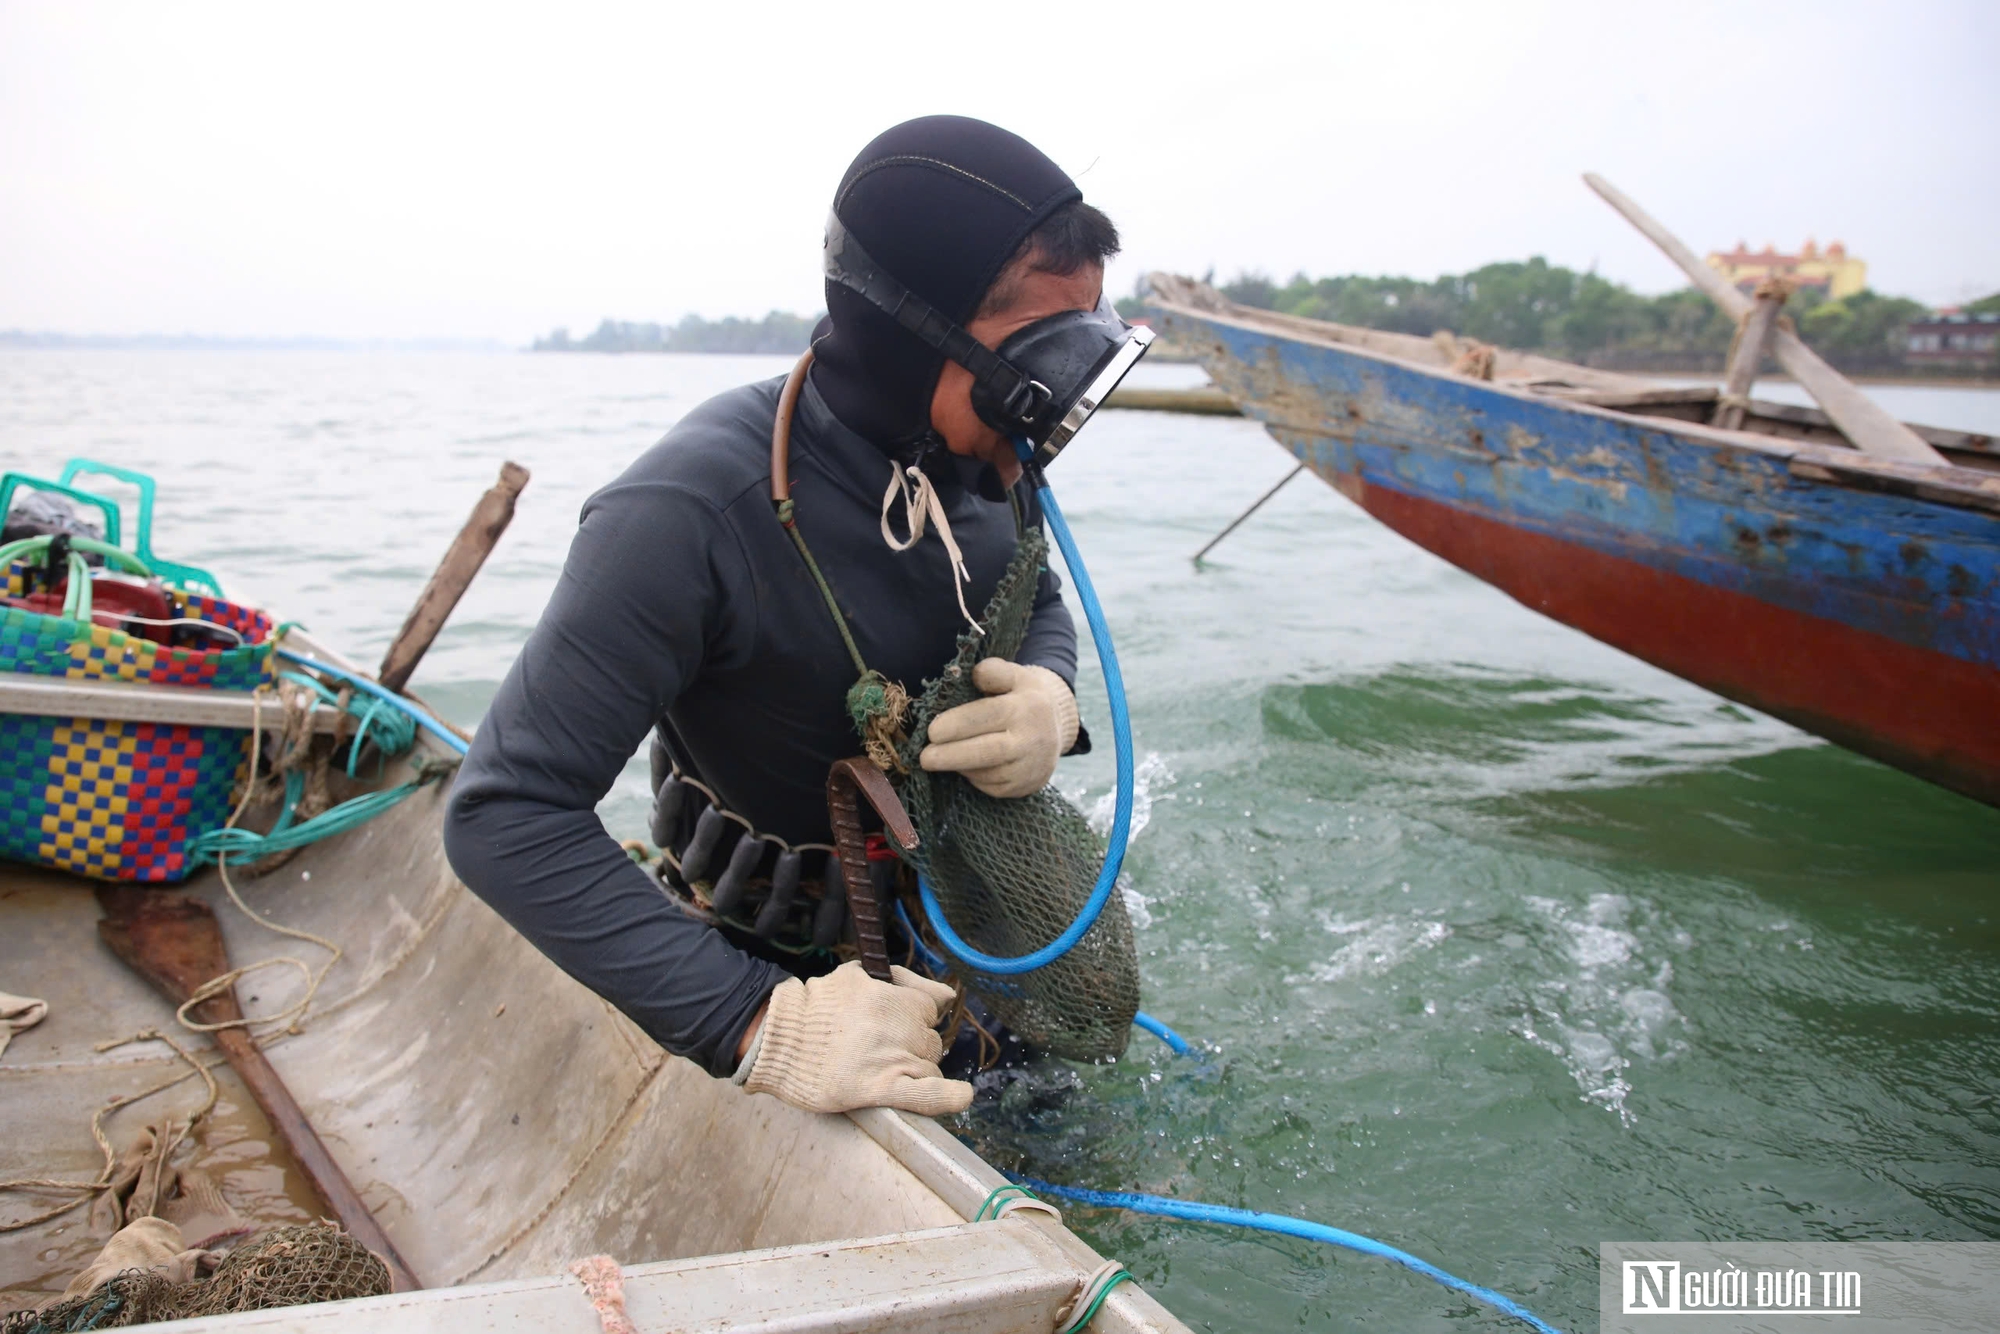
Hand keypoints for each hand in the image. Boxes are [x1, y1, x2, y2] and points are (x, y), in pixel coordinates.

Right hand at [742, 961, 971, 1115]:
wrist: (777, 1040)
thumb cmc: (813, 1008)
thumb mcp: (855, 975)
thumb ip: (898, 980)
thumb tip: (939, 993)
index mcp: (894, 997)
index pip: (933, 1006)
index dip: (920, 1016)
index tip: (907, 1023)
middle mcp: (899, 1026)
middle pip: (930, 1039)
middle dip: (914, 1044)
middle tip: (883, 1050)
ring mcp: (892, 1058)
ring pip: (929, 1065)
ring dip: (916, 1069)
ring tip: (884, 1070)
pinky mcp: (880, 1089)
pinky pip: (927, 1095)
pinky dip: (948, 1097)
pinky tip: (961, 1096)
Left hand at [918, 658, 1077, 798]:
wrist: (1056, 730)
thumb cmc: (1023, 699)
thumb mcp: (1015, 676)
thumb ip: (994, 671)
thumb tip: (975, 673)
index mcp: (1026, 707)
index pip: (990, 715)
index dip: (959, 724)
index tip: (932, 731)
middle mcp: (1031, 740)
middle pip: (989, 752)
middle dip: (952, 756)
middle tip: (924, 757)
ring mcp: (1030, 767)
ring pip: (988, 773)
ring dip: (959, 766)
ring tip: (939, 758)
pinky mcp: (1025, 787)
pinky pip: (992, 787)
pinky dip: (973, 778)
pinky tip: (963, 766)